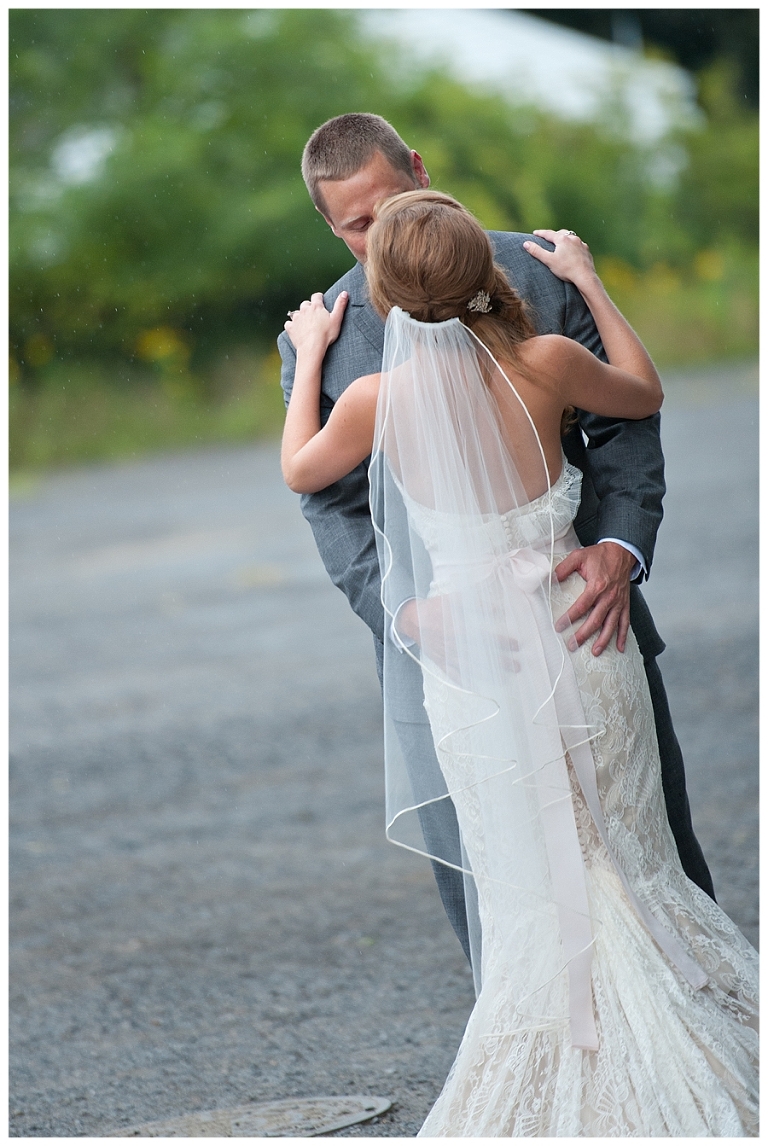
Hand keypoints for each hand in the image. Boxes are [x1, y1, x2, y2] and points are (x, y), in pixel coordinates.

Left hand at [285, 291, 347, 355]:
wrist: (312, 348)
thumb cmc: (326, 334)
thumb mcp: (336, 319)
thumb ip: (340, 305)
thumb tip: (345, 293)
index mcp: (316, 307)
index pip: (316, 296)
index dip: (319, 298)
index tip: (321, 300)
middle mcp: (304, 310)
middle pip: (305, 304)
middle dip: (309, 307)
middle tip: (314, 315)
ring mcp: (296, 318)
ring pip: (296, 313)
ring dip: (300, 316)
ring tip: (305, 323)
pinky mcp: (290, 328)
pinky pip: (288, 323)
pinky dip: (292, 325)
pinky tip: (296, 329)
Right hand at [396, 595, 519, 675]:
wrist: (412, 620)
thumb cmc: (436, 608)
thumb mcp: (454, 599)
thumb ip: (476, 603)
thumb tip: (499, 608)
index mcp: (458, 628)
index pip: (485, 637)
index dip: (502, 642)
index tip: (517, 645)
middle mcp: (454, 645)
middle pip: (481, 656)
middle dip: (500, 662)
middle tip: (518, 666)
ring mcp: (447, 656)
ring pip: (470, 667)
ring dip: (489, 673)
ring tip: (506, 677)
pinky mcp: (440, 662)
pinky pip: (454, 674)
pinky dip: (465, 681)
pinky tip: (477, 686)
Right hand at [523, 229, 596, 291]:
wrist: (585, 277)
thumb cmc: (566, 269)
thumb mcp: (548, 261)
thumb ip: (537, 251)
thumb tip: (526, 243)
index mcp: (562, 239)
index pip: (548, 234)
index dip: (540, 233)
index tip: (535, 233)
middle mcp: (572, 238)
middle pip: (561, 233)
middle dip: (554, 235)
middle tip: (548, 237)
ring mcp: (581, 244)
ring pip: (571, 238)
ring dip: (565, 239)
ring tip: (561, 243)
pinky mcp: (587, 251)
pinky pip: (578, 245)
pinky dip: (573, 246)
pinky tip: (572, 251)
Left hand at [554, 543, 634, 655]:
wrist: (622, 552)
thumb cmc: (600, 555)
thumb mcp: (579, 556)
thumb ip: (564, 567)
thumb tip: (551, 578)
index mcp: (597, 586)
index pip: (581, 606)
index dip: (569, 618)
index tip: (559, 627)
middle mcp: (609, 597)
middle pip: (595, 620)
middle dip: (583, 635)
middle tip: (572, 645)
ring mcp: (618, 602)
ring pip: (611, 625)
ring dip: (603, 640)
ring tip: (595, 652)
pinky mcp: (625, 604)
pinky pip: (625, 623)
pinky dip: (623, 636)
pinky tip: (620, 648)